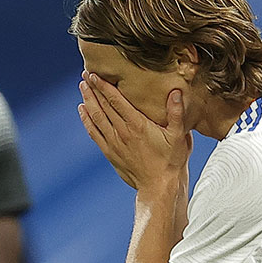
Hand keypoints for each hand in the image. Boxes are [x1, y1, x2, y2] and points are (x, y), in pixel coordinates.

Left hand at [78, 74, 191, 194]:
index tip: (95, 74)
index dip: (104, 86)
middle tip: (85, 74)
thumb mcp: (179, 136)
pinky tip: (83, 110)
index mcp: (137, 125)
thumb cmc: (171, 162)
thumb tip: (175, 92)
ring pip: (96, 118)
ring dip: (88, 101)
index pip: (116, 100)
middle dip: (93, 89)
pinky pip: (94, 133)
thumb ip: (176, 113)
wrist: (159, 187)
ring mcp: (114, 143)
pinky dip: (87, 120)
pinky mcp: (110, 153)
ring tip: (82, 87)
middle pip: (103, 106)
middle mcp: (122, 132)